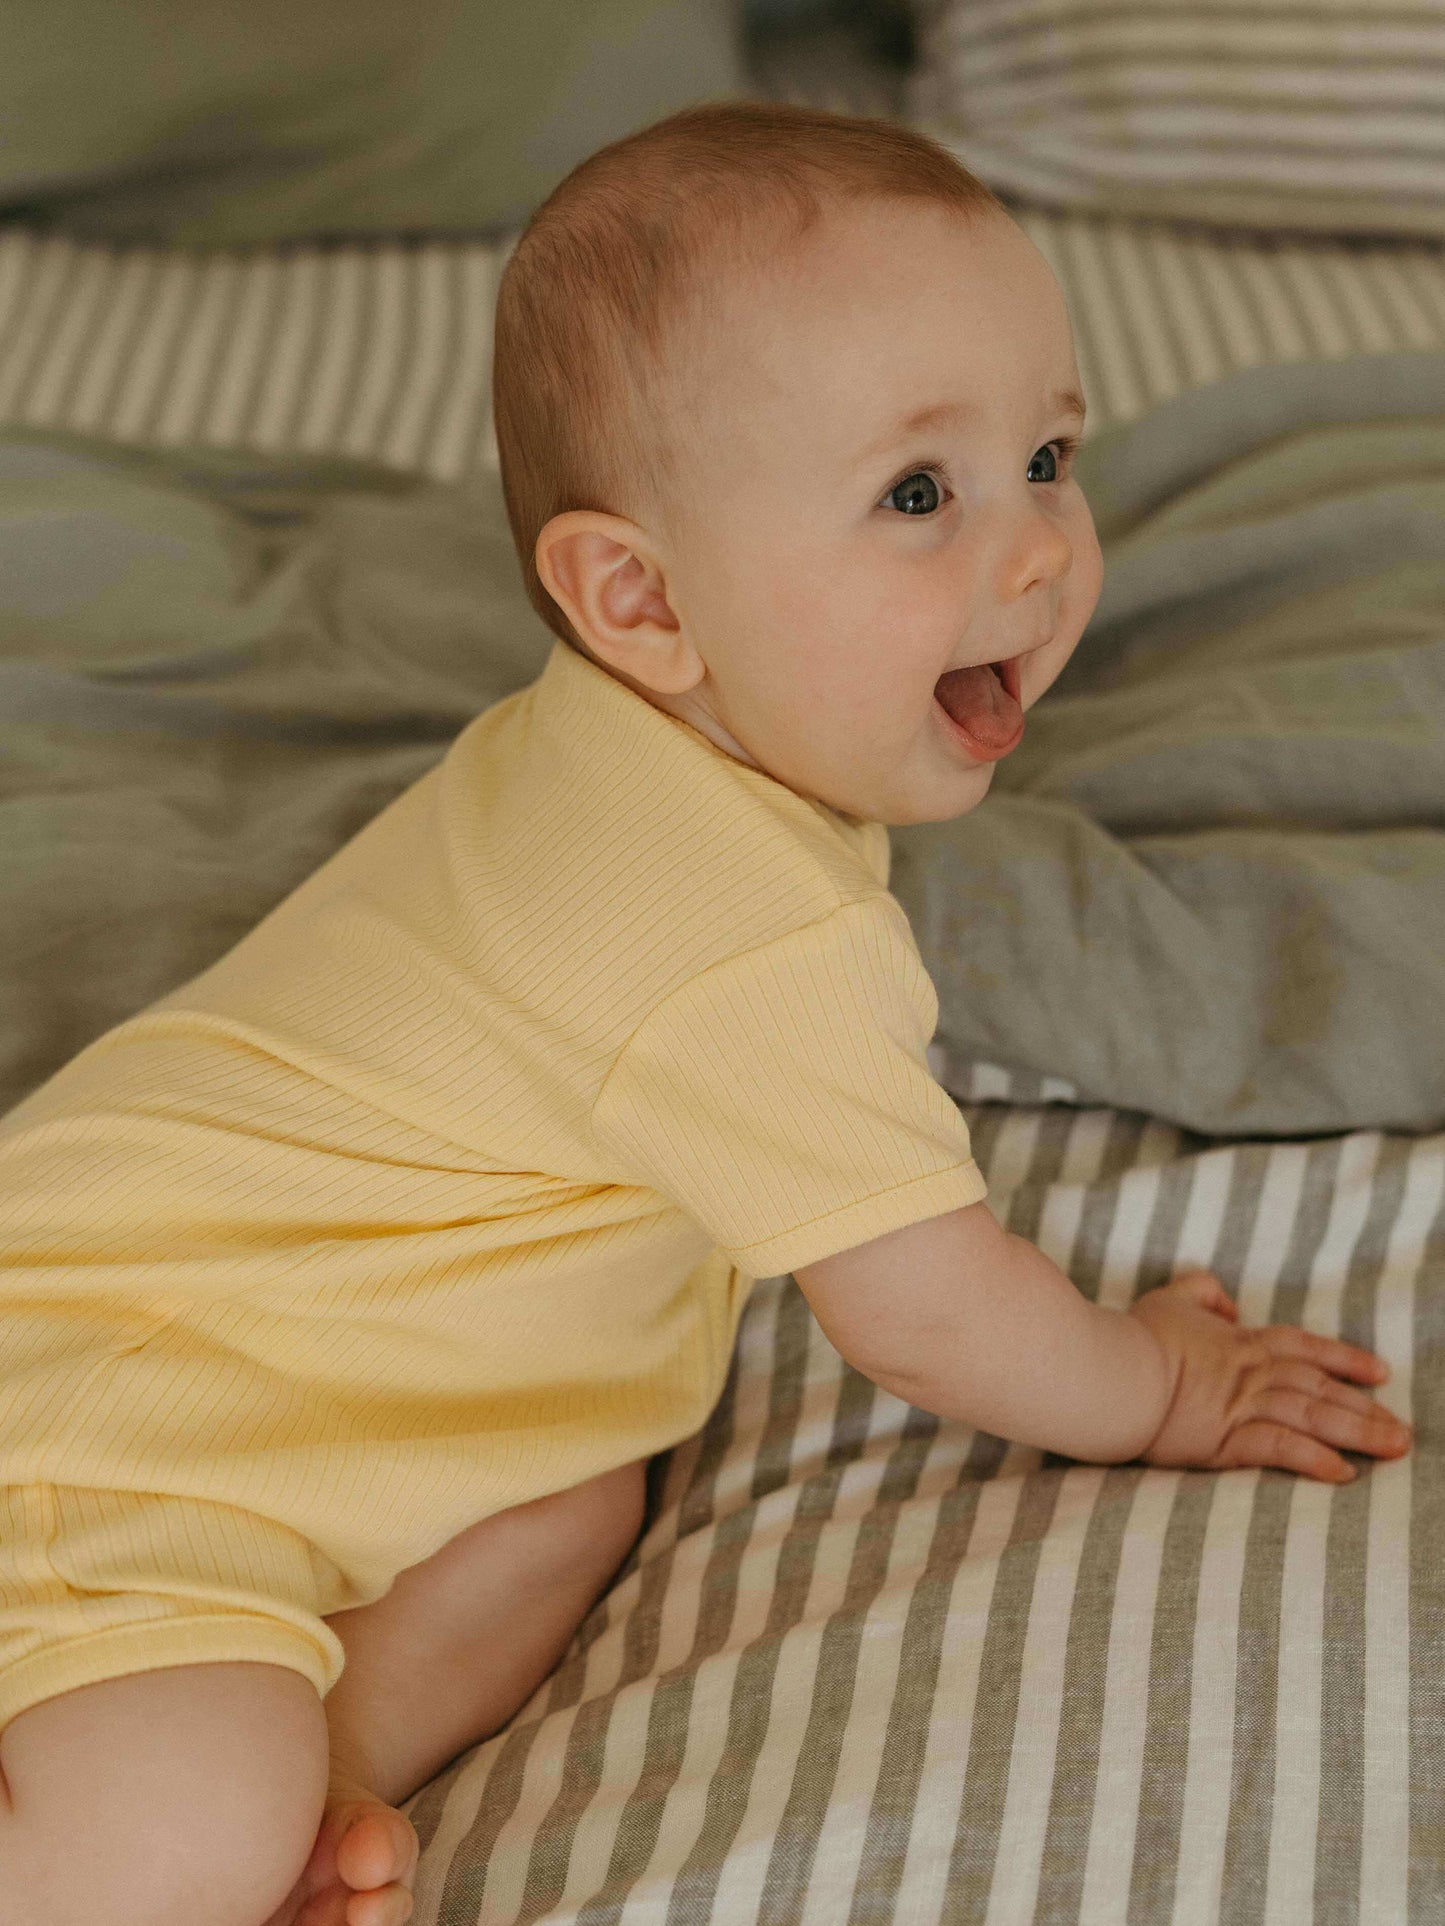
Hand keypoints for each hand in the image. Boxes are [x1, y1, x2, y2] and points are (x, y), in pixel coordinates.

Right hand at [1129, 1269, 1411, 1482]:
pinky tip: (1340, 1473)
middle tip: (1404, 1432)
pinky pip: (1276, 1448)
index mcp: (1238, 1342)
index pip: (1305, 1347)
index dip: (1345, 1359)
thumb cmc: (1132, 1335)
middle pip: (1319, 1388)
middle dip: (1367, 1409)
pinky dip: (1310, 1460)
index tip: (1382, 1374)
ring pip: (1310, 1416)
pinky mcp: (1220, 1439)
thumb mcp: (1167, 1298)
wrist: (1106, 1368)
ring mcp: (1237, 1406)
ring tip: (1394, 1450)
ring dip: (1357, 1433)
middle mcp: (1247, 1373)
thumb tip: (1229, 1305)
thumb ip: (1201, 1293)